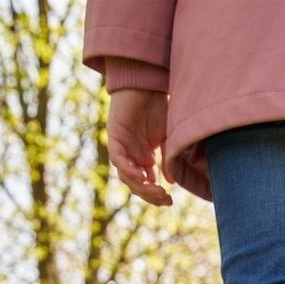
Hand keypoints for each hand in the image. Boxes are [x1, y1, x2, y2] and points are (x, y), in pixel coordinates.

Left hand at [107, 89, 172, 205]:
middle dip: (150, 195)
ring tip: (156, 190)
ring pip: (127, 177)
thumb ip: (168, 159)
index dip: (157, 195)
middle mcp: (131, 155)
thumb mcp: (168, 138)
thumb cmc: (159, 106)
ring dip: (141, 187)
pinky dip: (129, 171)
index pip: (147, 184)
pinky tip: (142, 177)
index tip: (170, 200)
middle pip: (137, 185)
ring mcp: (122, 147)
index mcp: (143, 157)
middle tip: (165, 198)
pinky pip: (118, 161)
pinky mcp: (114, 138)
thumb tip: (170, 182)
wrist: (147, 83)